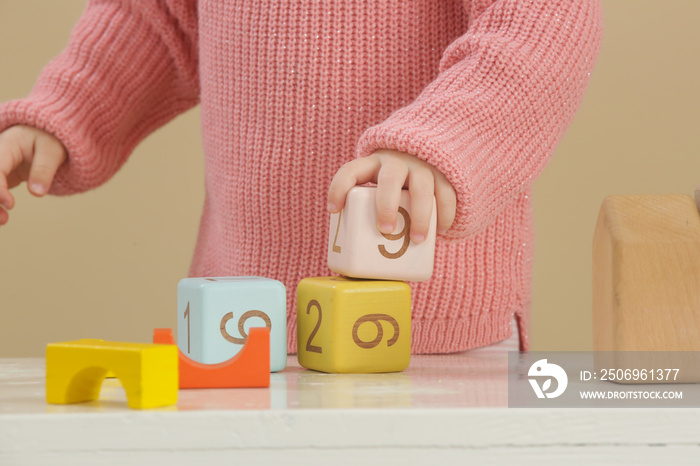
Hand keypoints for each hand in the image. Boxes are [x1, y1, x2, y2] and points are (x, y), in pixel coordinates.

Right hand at [0, 125, 66, 224]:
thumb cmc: (50, 139)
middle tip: (3, 219)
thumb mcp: (52, 151)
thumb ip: (44, 170)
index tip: (10, 204)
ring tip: (3, 221)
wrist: (45, 135)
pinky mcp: (0, 177)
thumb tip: (37, 193)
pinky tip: (2, 217)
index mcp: (5, 145)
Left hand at [327, 149, 455, 241]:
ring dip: (420, 215)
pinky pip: (446, 193)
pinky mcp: (443, 174)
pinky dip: (445, 213)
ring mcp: (422, 166)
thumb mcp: (376, 188)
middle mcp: (396, 162)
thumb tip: (359, 261)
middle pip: (390, 179)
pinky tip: (442, 230)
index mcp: (372, 164)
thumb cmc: (392, 185)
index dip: (339, 188)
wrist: (424, 156)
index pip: (351, 171)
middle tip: (385, 230)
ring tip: (417, 240)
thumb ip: (368, 210)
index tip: (334, 210)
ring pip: (422, 187)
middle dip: (387, 205)